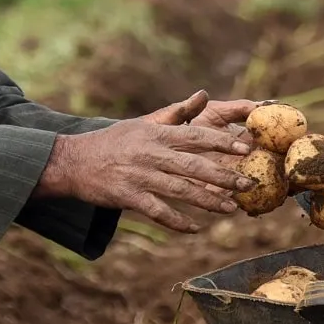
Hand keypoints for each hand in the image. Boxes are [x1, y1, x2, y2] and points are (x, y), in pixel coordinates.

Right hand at [37, 94, 258, 232]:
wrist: (74, 161)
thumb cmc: (114, 141)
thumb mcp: (144, 123)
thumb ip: (176, 113)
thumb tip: (203, 94)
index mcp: (158, 135)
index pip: (197, 136)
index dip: (223, 142)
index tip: (246, 148)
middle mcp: (151, 154)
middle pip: (194, 166)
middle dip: (225, 176)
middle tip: (249, 184)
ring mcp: (140, 176)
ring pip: (181, 190)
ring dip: (208, 201)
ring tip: (230, 209)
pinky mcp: (128, 197)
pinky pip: (158, 211)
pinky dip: (177, 222)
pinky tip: (194, 228)